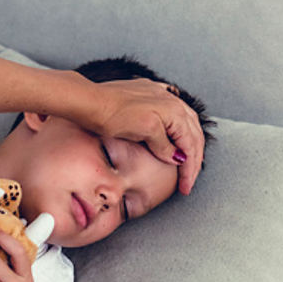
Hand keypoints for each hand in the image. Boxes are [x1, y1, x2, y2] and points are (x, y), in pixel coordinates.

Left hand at [85, 76, 205, 194]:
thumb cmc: (113, 115)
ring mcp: (159, 95)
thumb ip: (164, 144)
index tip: (185, 187)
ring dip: (188, 143)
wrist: (89, 100)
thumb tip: (178, 157)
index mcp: (173, 110)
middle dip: (193, 159)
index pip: (191, 144)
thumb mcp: (144, 131)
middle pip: (193, 133)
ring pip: (186, 122)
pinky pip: (172, 112)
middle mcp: (170, 100)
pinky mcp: (148, 95)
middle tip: (187, 180)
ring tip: (186, 161)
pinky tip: (175, 132)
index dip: (190, 169)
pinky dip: (178, 128)